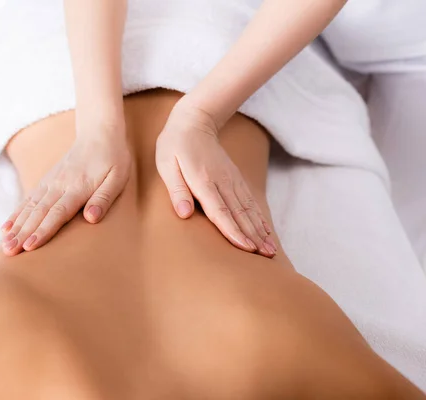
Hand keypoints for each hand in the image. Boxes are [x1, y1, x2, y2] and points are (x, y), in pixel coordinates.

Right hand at [0, 121, 130, 254]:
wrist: (99, 132)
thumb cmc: (113, 158)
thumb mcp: (118, 177)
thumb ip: (104, 198)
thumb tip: (91, 218)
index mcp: (78, 187)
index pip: (57, 212)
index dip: (43, 230)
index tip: (30, 246)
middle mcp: (59, 185)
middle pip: (38, 213)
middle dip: (22, 234)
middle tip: (9, 252)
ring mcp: (50, 182)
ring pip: (29, 207)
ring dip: (16, 227)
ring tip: (5, 245)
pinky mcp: (46, 181)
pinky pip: (28, 199)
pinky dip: (16, 214)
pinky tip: (6, 227)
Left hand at [155, 98, 276, 256]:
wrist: (194, 121)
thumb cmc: (175, 145)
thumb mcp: (167, 165)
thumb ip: (177, 190)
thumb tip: (184, 214)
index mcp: (203, 181)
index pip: (220, 211)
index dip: (233, 231)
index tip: (245, 248)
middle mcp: (222, 182)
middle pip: (239, 214)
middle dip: (253, 237)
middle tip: (266, 257)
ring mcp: (232, 180)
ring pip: (248, 209)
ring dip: (260, 231)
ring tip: (270, 250)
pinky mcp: (236, 178)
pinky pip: (250, 201)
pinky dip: (259, 217)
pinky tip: (266, 231)